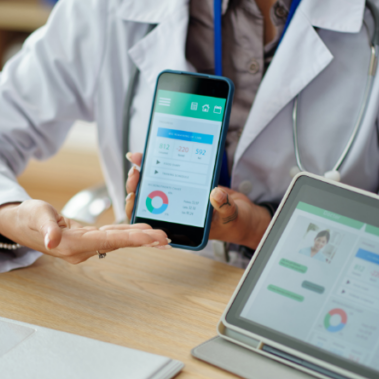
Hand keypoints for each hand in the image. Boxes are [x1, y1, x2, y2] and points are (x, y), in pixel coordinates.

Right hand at [0, 200, 169, 263]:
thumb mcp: (36, 216)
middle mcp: (82, 249)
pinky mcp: (86, 239)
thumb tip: (52, 242)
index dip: (131, 239)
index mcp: (72, 244)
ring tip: (160, 237)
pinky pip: (111, 237)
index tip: (151, 238)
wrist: (18, 223)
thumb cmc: (27, 217)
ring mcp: (85, 246)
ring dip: (139, 238)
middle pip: (118, 243)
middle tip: (166, 239)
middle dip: (143, 241)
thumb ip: (47, 229)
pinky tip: (142, 232)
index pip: (108, 241)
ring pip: (117, 240)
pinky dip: (127, 233)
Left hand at [124, 152, 270, 249]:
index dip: (138, 208)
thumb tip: (215, 194)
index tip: (134, 193)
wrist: (244, 215)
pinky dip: (161, 164)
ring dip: (146, 172)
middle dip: (138, 185)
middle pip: (148, 200)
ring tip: (139, 158)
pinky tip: (153, 154)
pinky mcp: (187, 185)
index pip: (152, 219)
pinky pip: (170, 175)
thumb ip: (224, 206)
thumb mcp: (231, 215)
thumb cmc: (235, 222)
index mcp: (181, 225)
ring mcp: (180, 198)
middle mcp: (177, 212)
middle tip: (136, 169)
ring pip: (155, 186)